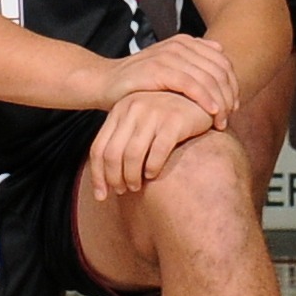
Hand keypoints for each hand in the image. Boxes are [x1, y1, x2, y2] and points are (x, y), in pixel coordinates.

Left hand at [90, 85, 216, 197]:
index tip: (100, 195)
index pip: (98, 148)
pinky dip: (152, 167)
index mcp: (119, 110)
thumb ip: (122, 140)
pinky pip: (158, 151)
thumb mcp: (139, 121)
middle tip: (121, 191)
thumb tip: (104, 178)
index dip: (97, 175)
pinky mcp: (174, 120)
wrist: (198, 99)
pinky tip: (153, 175)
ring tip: (135, 187)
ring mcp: (153, 113)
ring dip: (132, 176)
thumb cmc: (165, 117)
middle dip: (114, 178)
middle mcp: (132, 109)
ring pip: (133, 154)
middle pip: (113, 154)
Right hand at [107, 34, 240, 129]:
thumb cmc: (140, 82)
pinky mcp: (158, 69)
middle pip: (218, 71)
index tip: (233, 107)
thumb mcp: (169, 68)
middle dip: (229, 96)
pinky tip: (211, 113)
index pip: (222, 62)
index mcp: (185, 42)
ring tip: (222, 121)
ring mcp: (168, 56)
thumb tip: (221, 50)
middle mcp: (179, 45)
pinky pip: (191, 85)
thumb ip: (194, 60)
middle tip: (230, 117)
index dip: (233, 85)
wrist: (105, 83)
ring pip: (208, 79)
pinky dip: (205, 99)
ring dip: (220, 102)